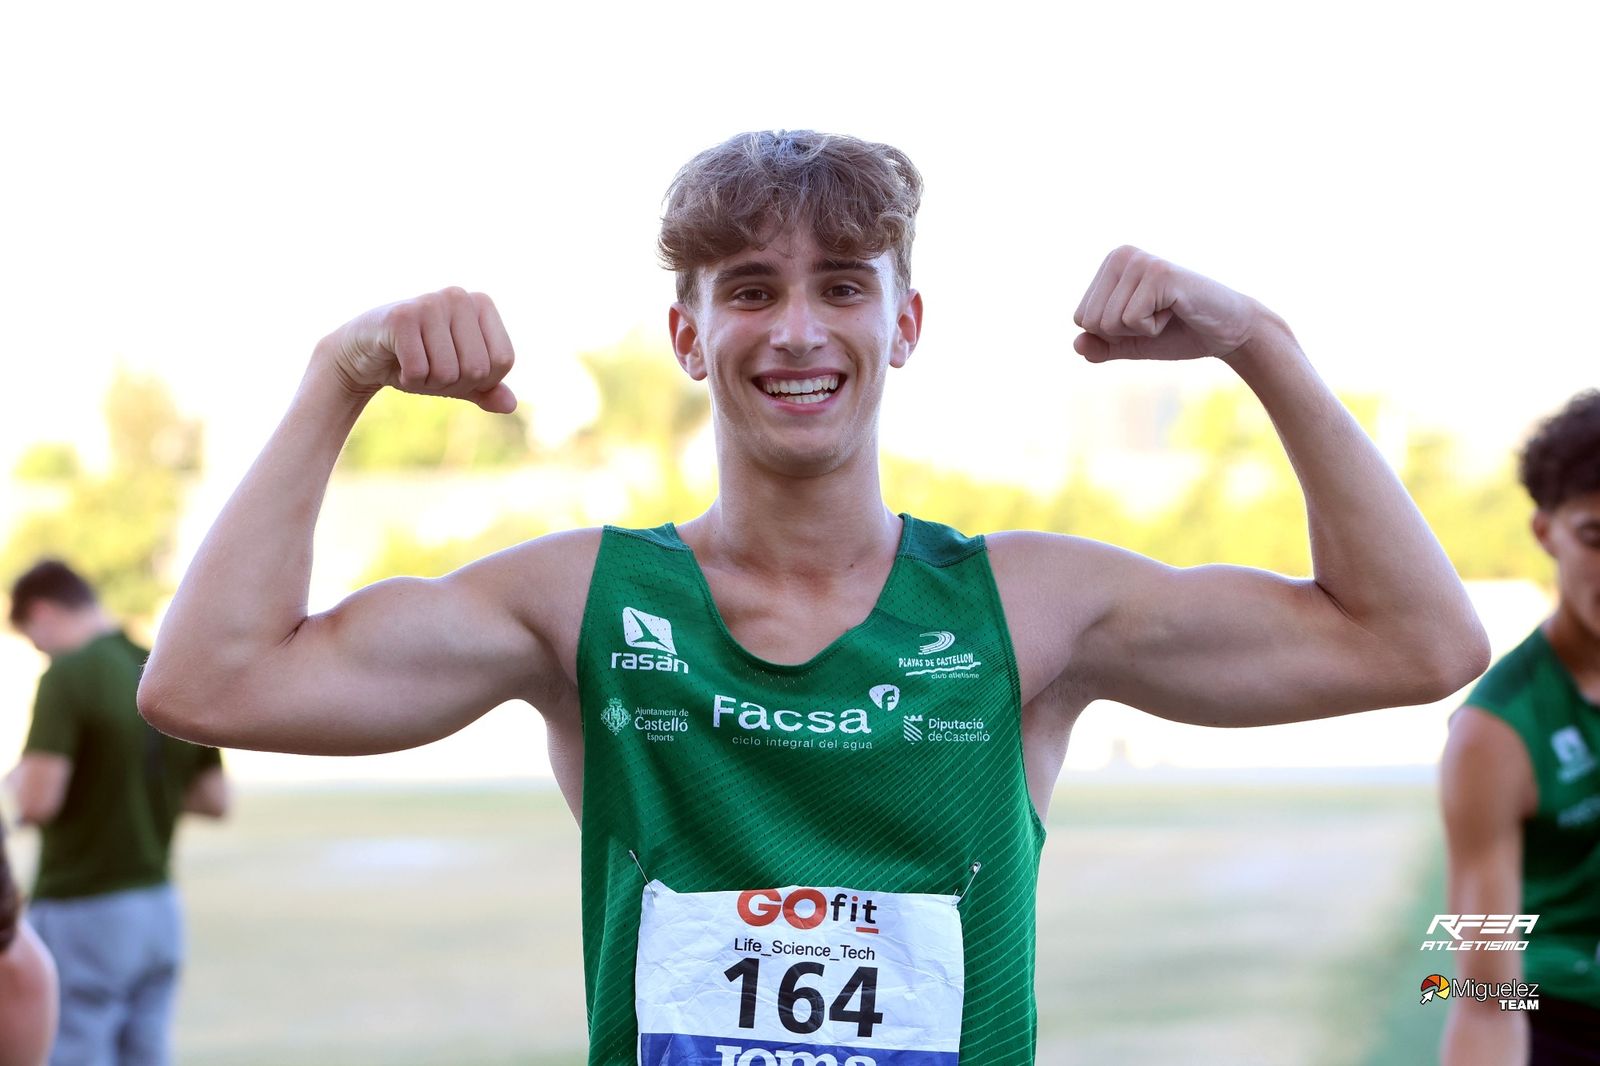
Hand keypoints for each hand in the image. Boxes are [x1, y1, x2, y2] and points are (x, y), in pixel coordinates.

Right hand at [316, 288, 516, 412]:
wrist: (364, 354)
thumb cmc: (419, 361)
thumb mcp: (458, 378)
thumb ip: (487, 390)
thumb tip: (510, 405)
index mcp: (482, 304)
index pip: (503, 361)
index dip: (480, 380)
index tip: (455, 367)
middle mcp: (459, 296)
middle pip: (478, 370)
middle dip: (452, 383)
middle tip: (430, 367)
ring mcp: (430, 302)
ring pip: (448, 373)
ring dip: (428, 382)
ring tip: (413, 363)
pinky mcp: (401, 317)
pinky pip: (419, 372)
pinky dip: (408, 380)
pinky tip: (397, 362)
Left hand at [1072, 246, 1263, 362]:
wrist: (1227, 331)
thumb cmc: (1178, 333)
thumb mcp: (1130, 344)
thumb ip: (1101, 346)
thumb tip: (1076, 344)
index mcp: (1109, 265)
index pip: (1081, 319)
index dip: (1113, 334)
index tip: (1144, 318)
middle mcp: (1120, 255)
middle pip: (1090, 321)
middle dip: (1124, 333)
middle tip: (1157, 316)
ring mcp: (1139, 261)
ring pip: (1108, 322)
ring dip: (1141, 330)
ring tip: (1167, 312)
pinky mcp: (1158, 274)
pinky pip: (1131, 321)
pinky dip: (1154, 328)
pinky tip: (1175, 310)